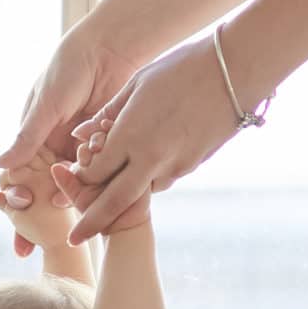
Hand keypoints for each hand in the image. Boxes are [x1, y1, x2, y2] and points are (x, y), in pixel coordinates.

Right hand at [0, 18, 146, 256]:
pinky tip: (94, 211)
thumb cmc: (69, 71)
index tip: (16, 216)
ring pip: (68, 186)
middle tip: (27, 247)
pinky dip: (94, 190)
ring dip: (67, 208)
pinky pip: (95, 174)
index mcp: (32, 136)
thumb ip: (27, 138)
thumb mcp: (47, 106)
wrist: (109, 51)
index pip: (18, 175)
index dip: (15, 199)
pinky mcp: (101, 146)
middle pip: (40, 189)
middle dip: (33, 220)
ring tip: (63, 234)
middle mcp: (52, 145)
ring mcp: (77, 147)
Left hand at [58, 31, 242, 242]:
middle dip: (92, 222)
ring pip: (142, 190)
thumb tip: (82, 133)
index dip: (81, 176)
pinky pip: (165, 177)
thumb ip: (108, 113)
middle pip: (113, 201)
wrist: (234, 73)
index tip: (73, 179)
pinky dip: (152, 174)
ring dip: (126, 191)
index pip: (94, 171)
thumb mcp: (137, 84)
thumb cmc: (181, 69)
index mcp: (130, 135)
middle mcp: (151, 158)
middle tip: (74, 239)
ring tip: (117, 179)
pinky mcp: (194, 165)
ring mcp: (176, 165)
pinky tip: (151, 156)